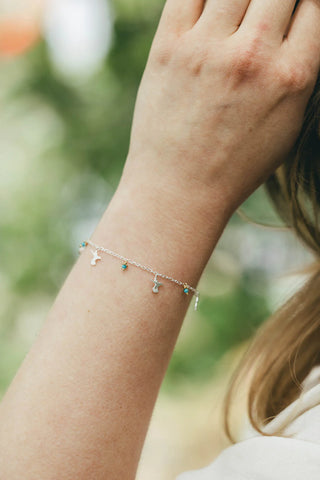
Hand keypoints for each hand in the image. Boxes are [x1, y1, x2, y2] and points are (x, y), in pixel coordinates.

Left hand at [121, 0, 319, 213]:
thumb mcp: (287, 124)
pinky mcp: (168, 47)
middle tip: (261, 18)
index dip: (302, 6)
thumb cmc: (236, 164)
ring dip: (240, 0)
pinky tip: (208, 12)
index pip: (314, 4)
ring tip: (234, 19)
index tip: (289, 14)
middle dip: (276, 0)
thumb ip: (298, 68)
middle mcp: (253, 55)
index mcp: (293, 75)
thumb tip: (298, 25)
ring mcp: (207, 48)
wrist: (179, 189)